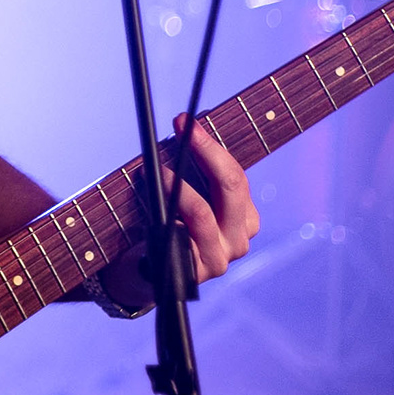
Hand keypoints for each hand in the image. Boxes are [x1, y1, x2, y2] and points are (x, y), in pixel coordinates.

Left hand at [100, 114, 258, 306]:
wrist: (149, 272)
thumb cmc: (168, 226)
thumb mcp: (185, 196)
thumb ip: (192, 171)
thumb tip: (184, 127)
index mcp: (244, 217)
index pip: (236, 175)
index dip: (210, 145)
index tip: (186, 121)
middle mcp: (239, 238)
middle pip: (232, 187)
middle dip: (206, 151)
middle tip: (181, 128)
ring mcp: (220, 258)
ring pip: (203, 212)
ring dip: (176, 185)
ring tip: (156, 170)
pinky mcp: (197, 273)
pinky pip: (181, 235)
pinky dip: (165, 214)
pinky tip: (152, 202)